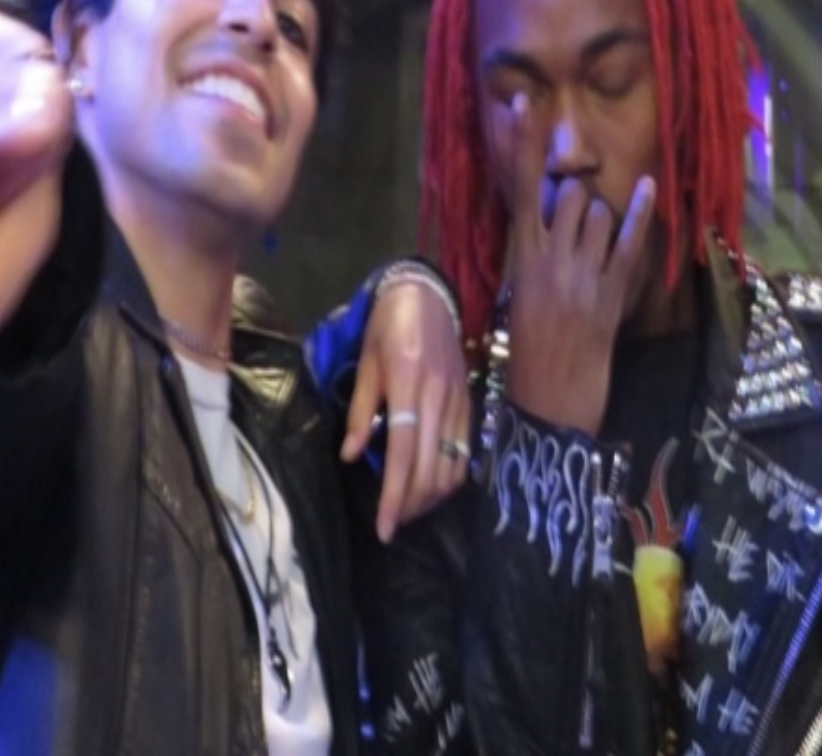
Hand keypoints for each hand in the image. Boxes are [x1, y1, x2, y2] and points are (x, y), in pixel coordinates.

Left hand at [341, 276, 469, 542]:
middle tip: (393, 523)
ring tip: (410, 507)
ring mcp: (459, 399)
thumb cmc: (387, 325)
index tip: (385, 528)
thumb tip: (352, 457)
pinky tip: (433, 484)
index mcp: (407, 384)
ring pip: (453, 465)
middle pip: (430, 467)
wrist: (427, 293)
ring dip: (432, 496)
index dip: (395, 495)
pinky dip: (451, 476)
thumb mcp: (366, 363)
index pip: (403, 453)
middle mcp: (438, 396)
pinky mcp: (469, 400)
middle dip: (412, 504)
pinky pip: (465, 450)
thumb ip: (361, 411)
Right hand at [505, 94, 655, 433]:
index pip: (519, 189)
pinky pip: (629, 244)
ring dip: (599, 215)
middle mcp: (551, 260)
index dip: (522, 145)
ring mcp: (583, 276)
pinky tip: (648, 188)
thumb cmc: (528, 353)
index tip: (522, 103)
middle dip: (573, 192)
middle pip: (567, 194)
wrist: (549, 403)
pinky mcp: (612, 295)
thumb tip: (552, 210)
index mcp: (521, 260)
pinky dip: (639, 215)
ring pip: (597, 213)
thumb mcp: (521, 294)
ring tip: (592, 242)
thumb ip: (535, 251)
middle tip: (571, 212)